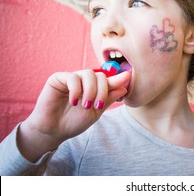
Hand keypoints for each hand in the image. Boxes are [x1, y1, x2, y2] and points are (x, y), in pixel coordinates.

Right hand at [17, 69, 132, 161]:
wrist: (54, 131)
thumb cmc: (74, 122)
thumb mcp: (96, 111)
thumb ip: (108, 98)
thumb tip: (124, 87)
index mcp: (94, 88)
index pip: (108, 80)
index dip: (118, 78)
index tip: (128, 76)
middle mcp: (84, 81)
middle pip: (100, 75)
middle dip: (102, 90)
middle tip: (97, 105)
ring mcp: (71, 78)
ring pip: (88, 74)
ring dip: (90, 90)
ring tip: (85, 105)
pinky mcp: (58, 78)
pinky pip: (72, 77)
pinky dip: (76, 90)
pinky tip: (73, 102)